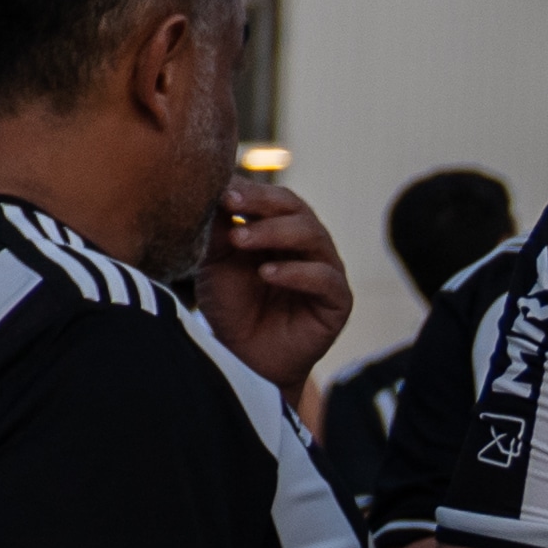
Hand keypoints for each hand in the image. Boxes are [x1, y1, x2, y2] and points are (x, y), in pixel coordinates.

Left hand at [197, 177, 351, 392]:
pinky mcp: (337, 301)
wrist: (243, 358)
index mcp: (281, 229)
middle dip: (261, 203)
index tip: (220, 189)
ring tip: (239, 240)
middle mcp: (307, 245)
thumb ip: (216, 230)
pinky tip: (267, 273)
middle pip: (295, 209)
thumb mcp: (216, 263)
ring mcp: (326, 270)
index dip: (249, 191)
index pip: (273, 198)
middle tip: (231, 203)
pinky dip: (297, 272)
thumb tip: (210, 190)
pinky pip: (325, 278)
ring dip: (274, 232)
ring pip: (312, 236)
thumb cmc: (231, 306)